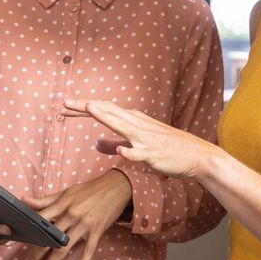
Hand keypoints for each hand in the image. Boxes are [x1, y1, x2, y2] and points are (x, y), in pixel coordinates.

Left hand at [19, 169, 131, 259]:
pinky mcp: (97, 232)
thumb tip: (23, 199)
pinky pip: (88, 250)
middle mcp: (71, 216)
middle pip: (48, 240)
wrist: (116, 186)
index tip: (11, 244)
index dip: (26, 233)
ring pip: (64, 249)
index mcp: (62, 205)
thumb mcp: (67, 192)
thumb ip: (45, 199)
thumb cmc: (89, 189)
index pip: (39, 221)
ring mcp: (84, 225)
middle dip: (35, 257)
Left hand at [64, 98, 215, 178]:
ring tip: (89, 108)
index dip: (82, 109)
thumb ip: (115, 144)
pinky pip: (140, 153)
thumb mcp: (138, 143)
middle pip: (108, 112)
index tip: (63, 108)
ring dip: (106, 117)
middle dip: (86, 107)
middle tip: (64, 102)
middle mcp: (137, 125)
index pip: (104, 110)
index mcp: (133, 121)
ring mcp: (146, 139)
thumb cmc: (168, 149)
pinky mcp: (154, 154)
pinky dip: (130, 152)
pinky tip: (122, 152)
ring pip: (123, 126)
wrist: (197, 156)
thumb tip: (95, 144)